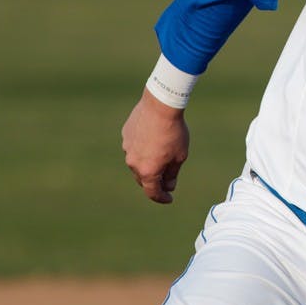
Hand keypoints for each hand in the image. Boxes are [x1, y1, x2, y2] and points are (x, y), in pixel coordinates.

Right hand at [121, 88, 189, 203]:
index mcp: (148, 171)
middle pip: (143, 178)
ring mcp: (127, 148)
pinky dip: (143, 148)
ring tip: (161, 155)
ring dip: (147, 163)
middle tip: (166, 180)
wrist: (161, 105)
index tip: (169, 198)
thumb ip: (172, 174)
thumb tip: (168, 186)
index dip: (162, 198)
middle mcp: (133, 163)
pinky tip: (153, 139)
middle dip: (154, 181)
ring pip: (137, 162)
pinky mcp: (125, 135)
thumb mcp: (179, 156)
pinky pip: (134, 146)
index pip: (152, 192)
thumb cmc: (174, 132)